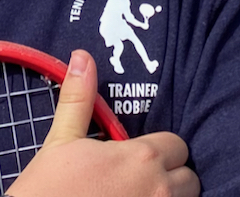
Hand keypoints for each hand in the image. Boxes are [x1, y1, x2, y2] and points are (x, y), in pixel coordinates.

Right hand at [5, 49, 199, 196]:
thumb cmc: (49, 188)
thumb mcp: (62, 139)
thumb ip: (79, 98)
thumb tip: (82, 56)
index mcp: (141, 158)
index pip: (177, 145)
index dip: (159, 147)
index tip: (135, 154)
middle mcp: (159, 189)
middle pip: (189, 179)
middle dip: (169, 175)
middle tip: (138, 177)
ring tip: (135, 193)